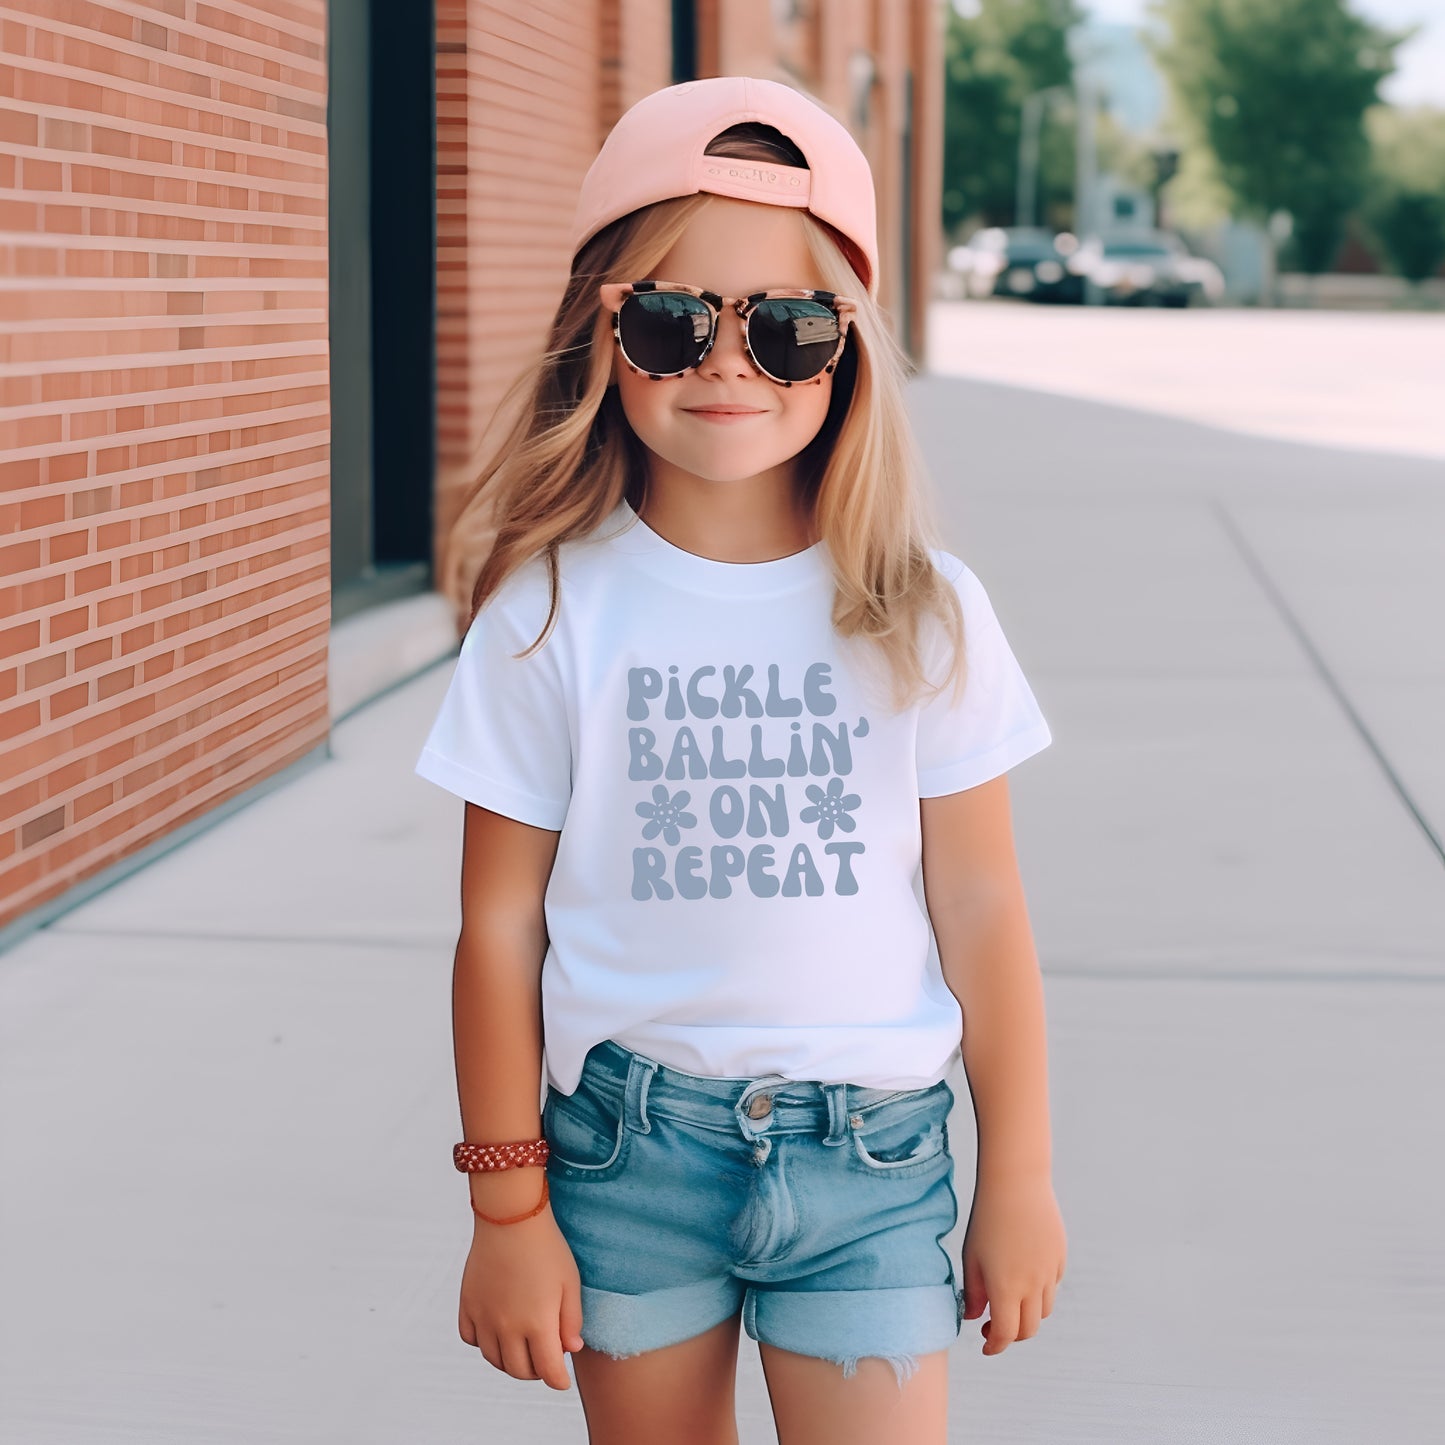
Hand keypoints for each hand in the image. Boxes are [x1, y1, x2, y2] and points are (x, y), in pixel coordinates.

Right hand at [459, 1198, 584, 1389]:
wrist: (510, 1217)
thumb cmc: (547, 1247)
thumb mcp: (570, 1282)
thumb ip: (571, 1320)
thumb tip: (570, 1350)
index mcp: (537, 1323)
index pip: (547, 1371)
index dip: (558, 1380)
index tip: (563, 1380)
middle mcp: (507, 1326)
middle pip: (519, 1370)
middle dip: (535, 1372)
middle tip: (545, 1360)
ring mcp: (484, 1316)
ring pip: (494, 1359)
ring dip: (510, 1361)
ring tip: (523, 1349)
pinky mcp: (467, 1303)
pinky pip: (471, 1338)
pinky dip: (484, 1343)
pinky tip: (496, 1331)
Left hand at [960, 1174, 1065, 1355]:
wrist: (1016, 1183)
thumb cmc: (986, 1218)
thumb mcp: (971, 1256)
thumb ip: (973, 1293)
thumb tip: (974, 1318)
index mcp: (1006, 1288)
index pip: (1005, 1334)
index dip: (994, 1346)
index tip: (985, 1346)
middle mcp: (1032, 1285)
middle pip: (1028, 1329)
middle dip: (1011, 1335)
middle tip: (993, 1325)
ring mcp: (1050, 1272)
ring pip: (1044, 1311)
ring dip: (1027, 1315)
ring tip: (1009, 1299)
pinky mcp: (1060, 1257)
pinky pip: (1052, 1286)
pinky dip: (1039, 1292)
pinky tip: (1024, 1275)